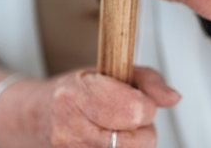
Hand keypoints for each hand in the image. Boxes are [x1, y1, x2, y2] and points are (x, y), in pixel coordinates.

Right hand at [3, 67, 179, 147]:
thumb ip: (148, 80)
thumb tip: (172, 97)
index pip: (135, 110)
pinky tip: (109, 142)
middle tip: (126, 116)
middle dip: (142, 128)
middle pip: (139, 141)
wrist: (38, 115)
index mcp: (79, 94)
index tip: (138, 100)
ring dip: (133, 144)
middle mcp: (71, 127)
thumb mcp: (110, 70)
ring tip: (116, 129)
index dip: (146, 105)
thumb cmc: (75, 91)